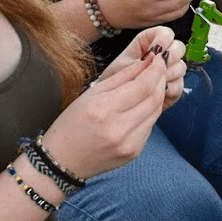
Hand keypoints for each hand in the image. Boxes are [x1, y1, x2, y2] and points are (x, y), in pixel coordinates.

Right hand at [40, 48, 167, 179]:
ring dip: (158, 95)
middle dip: (160, 80)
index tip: (159, 59)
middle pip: (154, 98)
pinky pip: (151, 126)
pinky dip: (150, 113)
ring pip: (156, 111)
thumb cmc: (71, 124)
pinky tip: (142, 106)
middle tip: (158, 69)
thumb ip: (123, 75)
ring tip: (151, 85)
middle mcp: (118, 128)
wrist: (60, 161)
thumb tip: (147, 61)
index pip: (143, 85)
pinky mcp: (135, 152)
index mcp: (103, 110)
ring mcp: (129, 143)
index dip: (156, 70)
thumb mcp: (92, 93)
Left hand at [99, 27, 187, 109]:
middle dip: (170, 58)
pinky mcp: (173, 84)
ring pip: (180, 67)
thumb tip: (157, 57)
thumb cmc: (115, 77)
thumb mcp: (124, 66)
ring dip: (168, 75)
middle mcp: (163, 54)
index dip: (163, 40)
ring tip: (152, 82)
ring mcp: (170, 68)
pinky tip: (157, 92)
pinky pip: (179, 85)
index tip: (155, 51)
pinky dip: (169, 90)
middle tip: (156, 68)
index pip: (166, 33)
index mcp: (150, 42)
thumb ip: (142, 61)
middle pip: (179, 48)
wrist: (113, 96)